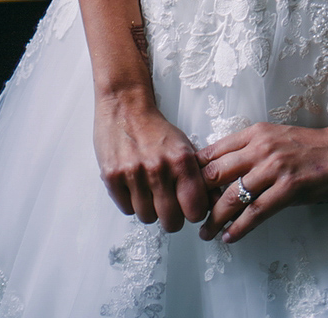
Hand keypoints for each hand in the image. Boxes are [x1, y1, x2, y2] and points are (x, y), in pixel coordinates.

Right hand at [94, 88, 210, 232]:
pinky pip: (126, 209)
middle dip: (171, 217)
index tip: (187, 205)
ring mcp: (133, 173)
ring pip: (147, 217)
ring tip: (148, 189)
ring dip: (149, 208)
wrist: (125, 105)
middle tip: (167, 204)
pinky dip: (130, 202)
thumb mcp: (185, 147)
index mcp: (181, 161)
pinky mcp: (112, 176)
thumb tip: (216, 204)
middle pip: (171, 222)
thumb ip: (200, 177)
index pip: (195, 211)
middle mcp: (158, 168)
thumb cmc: (156, 130)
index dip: (192, 211)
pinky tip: (133, 185)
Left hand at [197, 119, 327, 242]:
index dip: (195, 173)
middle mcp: (260, 148)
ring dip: (215, 218)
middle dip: (199, 197)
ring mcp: (274, 168)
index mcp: (254, 133)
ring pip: (232, 196)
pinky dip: (239, 228)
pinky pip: (256, 212)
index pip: (213, 152)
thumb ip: (249, 150)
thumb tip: (220, 170)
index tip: (186, 189)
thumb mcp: (274, 138)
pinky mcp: (288, 188)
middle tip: (190, 214)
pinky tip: (230, 237)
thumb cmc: (308, 146)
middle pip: (216, 174)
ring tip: (205, 232)